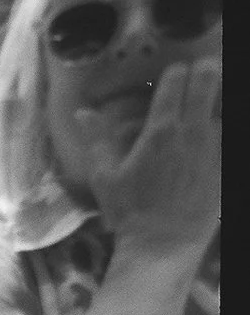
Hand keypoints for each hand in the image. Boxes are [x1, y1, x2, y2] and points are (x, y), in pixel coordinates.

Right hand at [76, 59, 221, 257]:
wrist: (164, 244)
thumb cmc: (130, 211)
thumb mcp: (104, 177)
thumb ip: (96, 140)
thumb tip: (82, 112)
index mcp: (161, 130)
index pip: (176, 79)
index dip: (175, 71)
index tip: (171, 76)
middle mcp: (194, 130)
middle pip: (208, 79)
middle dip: (205, 70)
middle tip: (200, 73)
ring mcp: (217, 145)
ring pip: (226, 102)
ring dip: (218, 97)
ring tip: (213, 97)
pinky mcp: (228, 162)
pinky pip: (232, 131)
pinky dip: (224, 125)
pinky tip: (216, 129)